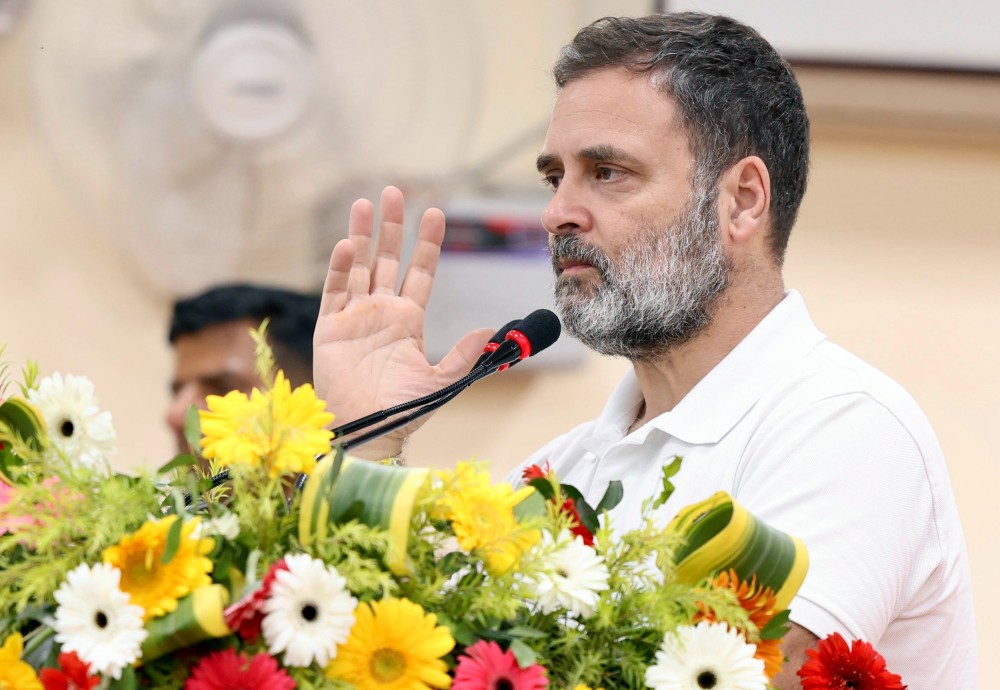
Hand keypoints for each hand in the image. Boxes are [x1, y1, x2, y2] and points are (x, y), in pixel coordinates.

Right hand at [314, 186, 493, 459]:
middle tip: (394, 191)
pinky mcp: (330, 327)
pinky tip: (348, 246)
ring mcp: (355, 316)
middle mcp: (381, 311)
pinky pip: (335, 291)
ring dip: (362, 235)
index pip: (420, 271)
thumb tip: (490, 331)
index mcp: (409, 319)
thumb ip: (462, 356)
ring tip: (365, 203)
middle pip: (388, 258)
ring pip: (359, 266)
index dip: (427, 242)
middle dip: (392, 226)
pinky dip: (341, 268)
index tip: (435, 212)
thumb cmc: (402, 410)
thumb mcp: (439, 381)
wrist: (367, 431)